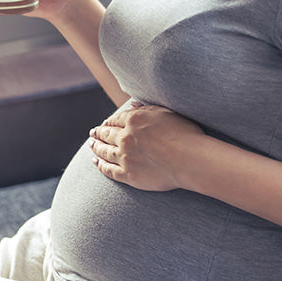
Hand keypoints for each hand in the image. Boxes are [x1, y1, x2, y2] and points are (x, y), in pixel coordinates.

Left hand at [89, 103, 204, 190]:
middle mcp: (126, 137)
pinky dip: (100, 166)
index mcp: (135, 120)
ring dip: (96, 147)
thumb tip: (132, 105)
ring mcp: (125, 157)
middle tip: (93, 133)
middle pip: (107, 134)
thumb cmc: (185, 134)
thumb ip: (147, 109)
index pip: (116, 120)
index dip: (109, 122)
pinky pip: (109, 170)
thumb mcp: (167, 113)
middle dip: (98, 133)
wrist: (190, 160)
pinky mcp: (128, 175)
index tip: (105, 124)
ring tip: (91, 145)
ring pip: (104, 151)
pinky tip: (96, 163)